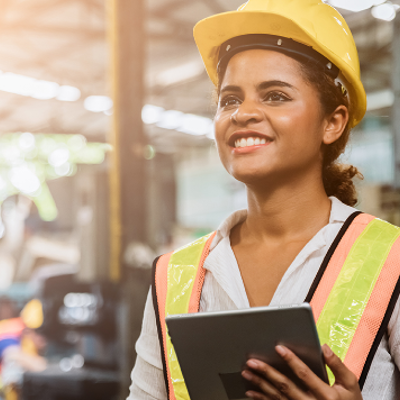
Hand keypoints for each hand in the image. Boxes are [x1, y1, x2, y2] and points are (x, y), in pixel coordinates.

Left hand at [241, 344, 362, 399]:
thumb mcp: (350, 385)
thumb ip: (337, 365)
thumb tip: (324, 347)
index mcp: (325, 394)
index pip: (304, 374)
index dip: (291, 360)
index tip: (278, 347)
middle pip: (285, 386)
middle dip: (267, 372)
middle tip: (252, 361)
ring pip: (277, 396)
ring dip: (260, 384)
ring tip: (247, 372)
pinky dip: (262, 398)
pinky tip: (251, 392)